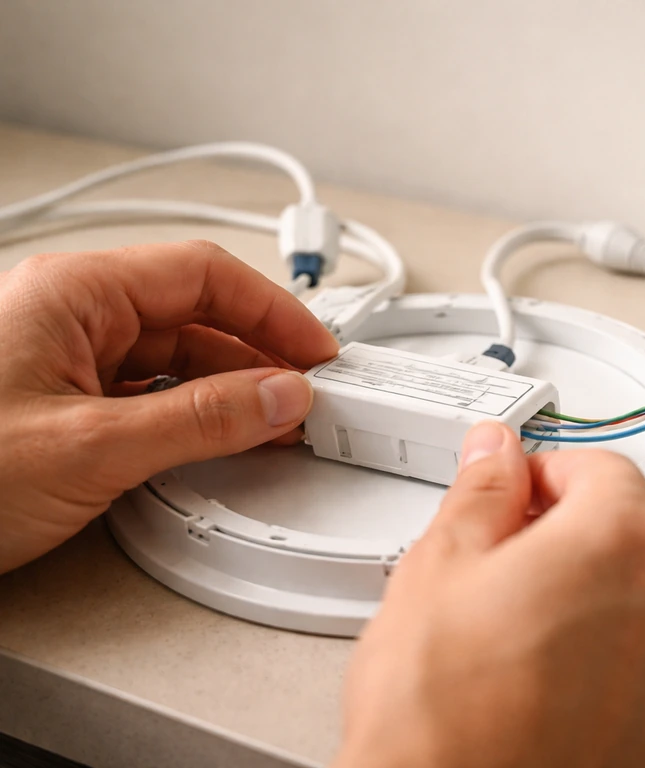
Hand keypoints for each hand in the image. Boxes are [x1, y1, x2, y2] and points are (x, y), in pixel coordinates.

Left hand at [0, 240, 338, 572]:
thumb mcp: (89, 449)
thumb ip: (200, 420)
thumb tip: (280, 396)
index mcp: (71, 292)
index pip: (202, 275)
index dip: (272, 312)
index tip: (318, 353)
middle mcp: (68, 313)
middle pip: (192, 314)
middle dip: (256, 356)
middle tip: (305, 397)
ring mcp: (62, 357)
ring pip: (171, 355)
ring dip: (227, 388)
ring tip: (274, 423)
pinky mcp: (59, 399)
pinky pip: (145, 391)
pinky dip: (190, 412)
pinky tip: (220, 437)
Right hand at [338, 422, 644, 767]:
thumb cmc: (444, 717)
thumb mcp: (440, 566)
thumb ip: (483, 490)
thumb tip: (497, 455)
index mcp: (624, 539)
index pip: (598, 467)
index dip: (544, 475)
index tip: (516, 496)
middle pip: (628, 528)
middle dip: (569, 535)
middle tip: (503, 568)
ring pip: (644, 592)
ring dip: (594, 594)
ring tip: (521, 634)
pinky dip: (617, 652)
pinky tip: (552, 676)